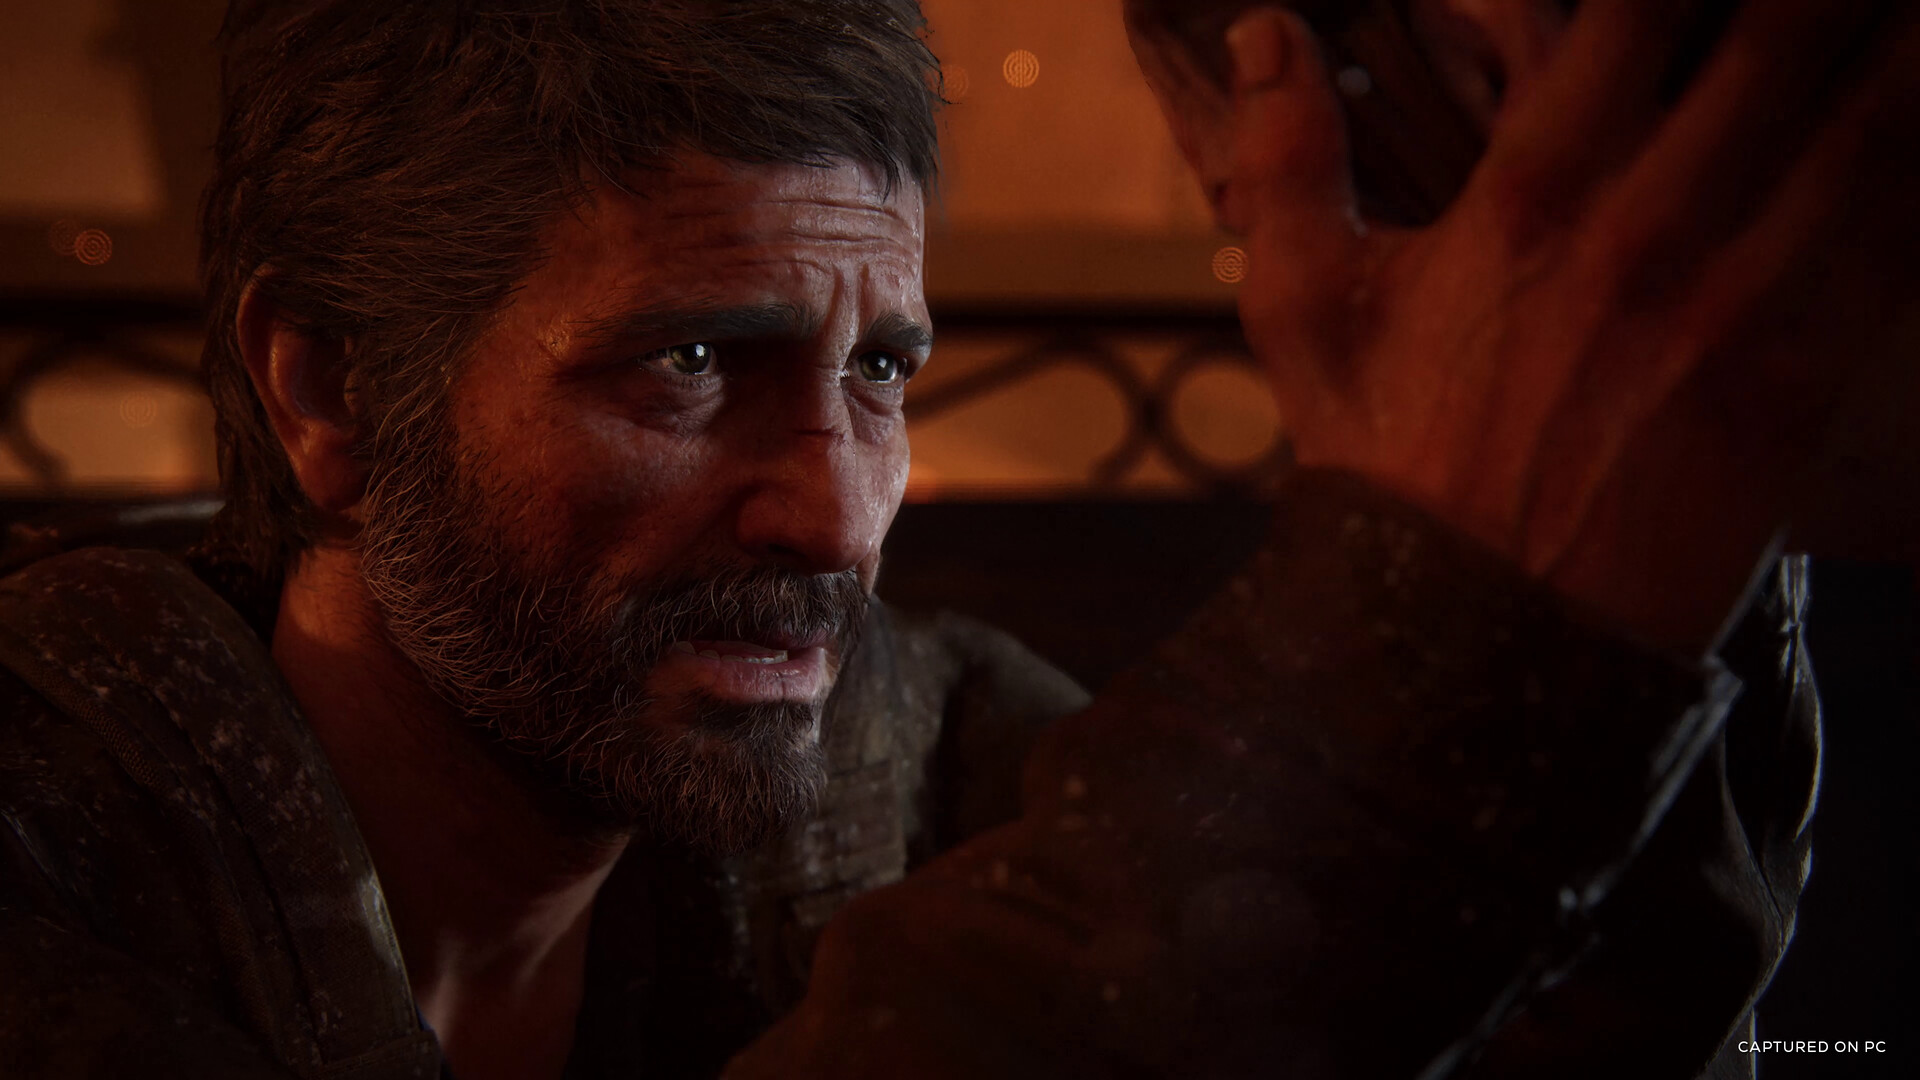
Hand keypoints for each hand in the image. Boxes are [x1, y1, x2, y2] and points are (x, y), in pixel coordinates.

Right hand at [1215, 0, 1919, 652]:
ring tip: (1902, 18)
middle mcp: (1647, 229)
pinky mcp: (1798, 383)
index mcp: (1529, 198)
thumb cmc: (1387, 470)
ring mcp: (1737, 305)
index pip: (1634, 9)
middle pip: (1783, 39)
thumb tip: (1261, 32)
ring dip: (1894, 46)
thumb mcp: (1305, 314)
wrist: (1471, 640)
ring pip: (1869, 122)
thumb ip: (1285, 160)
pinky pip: (1897, 241)